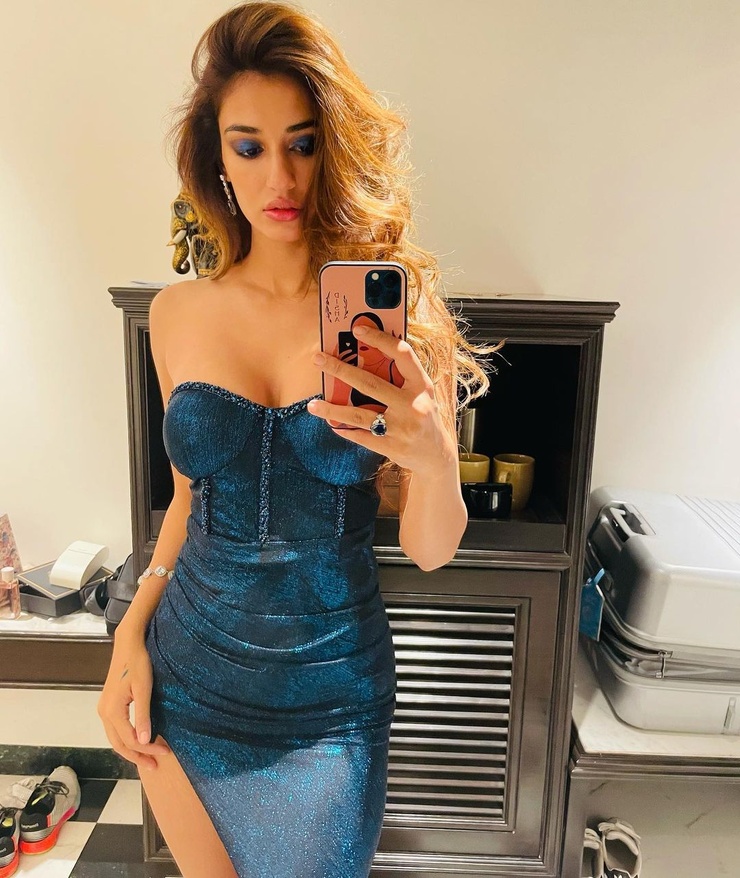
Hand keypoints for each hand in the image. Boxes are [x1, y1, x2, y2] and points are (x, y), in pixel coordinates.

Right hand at [97, 630, 170, 770]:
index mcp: (112, 711)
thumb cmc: (138, 663)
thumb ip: (143, 715)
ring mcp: (104, 709)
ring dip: (132, 750)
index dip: (148, 749)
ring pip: (116, 738)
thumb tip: (144, 741)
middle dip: (138, 756)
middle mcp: (104, 713)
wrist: (128, 645)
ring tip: (149, 758)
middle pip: (119, 744)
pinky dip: (127, 739)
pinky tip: (139, 740)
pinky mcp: (108, 705)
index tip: (166, 752)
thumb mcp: (144, 689)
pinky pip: (116, 729)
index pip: (130, 740)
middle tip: (155, 765)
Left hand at [308, 324, 455, 476]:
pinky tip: (331, 423)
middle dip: (340, 370)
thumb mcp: (422, 393)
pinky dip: (344, 429)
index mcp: (422, 386)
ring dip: (332, 409)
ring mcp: (401, 428)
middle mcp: (413, 405)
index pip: (402, 355)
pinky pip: (360, 436)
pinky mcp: (391, 447)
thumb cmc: (424, 416)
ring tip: (312, 404)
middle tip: (318, 359)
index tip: (357, 330)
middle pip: (370, 384)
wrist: (436, 455)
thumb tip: (367, 354)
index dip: (380, 339)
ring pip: (358, 414)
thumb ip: (402, 376)